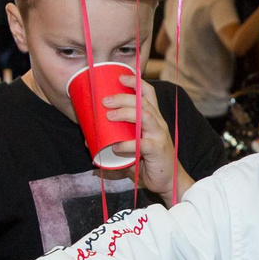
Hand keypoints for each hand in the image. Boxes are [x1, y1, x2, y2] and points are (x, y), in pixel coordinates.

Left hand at [102, 83, 187, 197]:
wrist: (169, 182)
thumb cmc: (149, 163)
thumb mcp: (132, 148)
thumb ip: (114, 142)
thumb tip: (88, 142)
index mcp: (154, 119)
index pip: (148, 94)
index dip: (136, 83)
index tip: (120, 77)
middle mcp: (158, 123)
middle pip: (142, 102)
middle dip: (122, 98)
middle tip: (104, 101)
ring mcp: (159, 136)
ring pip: (144, 116)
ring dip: (125, 113)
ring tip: (109, 116)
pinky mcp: (158, 150)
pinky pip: (142, 144)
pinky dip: (127, 144)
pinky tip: (115, 147)